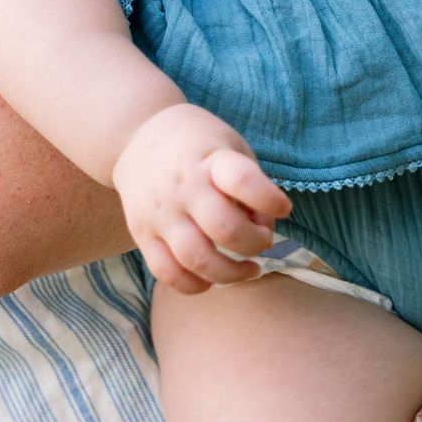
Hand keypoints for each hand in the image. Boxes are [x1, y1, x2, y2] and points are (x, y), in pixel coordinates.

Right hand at [115, 104, 290, 294]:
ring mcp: (159, 213)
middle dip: (255, 244)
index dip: (270, 199)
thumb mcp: (231, 147)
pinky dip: (195, 285)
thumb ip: (252, 186)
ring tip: (249, 269)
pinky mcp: (142, 234)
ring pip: (196, 259)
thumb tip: (262, 230)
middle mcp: (182, 186)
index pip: (241, 180)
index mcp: (209, 158)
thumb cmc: (198, 145)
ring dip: (232, 274)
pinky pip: (167, 273)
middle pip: (224, 229)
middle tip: (263, 241)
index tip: (284, 208)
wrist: (138, 137)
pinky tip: (212, 278)